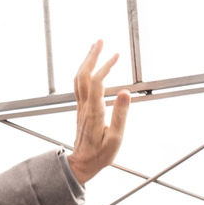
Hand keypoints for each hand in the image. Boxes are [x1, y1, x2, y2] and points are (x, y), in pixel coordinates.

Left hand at [68, 40, 130, 185]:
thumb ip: (120, 115)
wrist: (82, 163)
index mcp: (94, 112)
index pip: (97, 83)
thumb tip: (124, 92)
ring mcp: (81, 107)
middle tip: (100, 41)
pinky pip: (79, 86)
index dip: (105, 67)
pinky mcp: (81, 109)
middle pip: (82, 76)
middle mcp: (84, 107)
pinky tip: (92, 67)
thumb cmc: (100, 154)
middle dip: (91, 57)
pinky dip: (85, 72)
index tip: (117, 54)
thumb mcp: (116, 138)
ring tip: (96, 48)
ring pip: (79, 79)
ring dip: (86, 62)